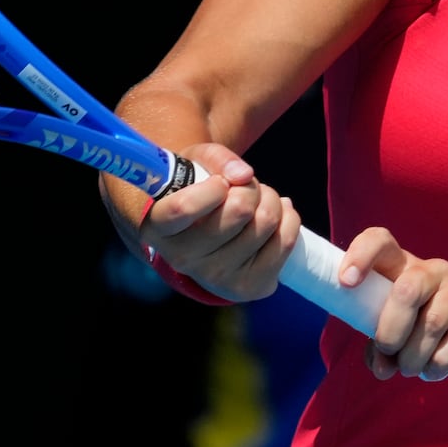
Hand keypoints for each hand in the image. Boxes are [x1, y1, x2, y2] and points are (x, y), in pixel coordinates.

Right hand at [141, 144, 300, 301]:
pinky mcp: (248, 288)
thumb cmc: (195, 189)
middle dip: (250, 188)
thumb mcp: (195, 164)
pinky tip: (274, 217)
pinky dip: (288, 218)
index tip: (220, 182)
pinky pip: (285, 241)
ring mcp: (216, 278)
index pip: (185, 208)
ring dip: (270, 200)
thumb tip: (244, 175)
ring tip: (257, 202)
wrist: (201, 236)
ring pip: (266, 222)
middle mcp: (183, 259)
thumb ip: (216, 159)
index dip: (213, 187)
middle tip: (243, 188)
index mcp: (159, 228)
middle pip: (239, 210)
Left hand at [342, 227, 447, 381]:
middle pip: (407, 289)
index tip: (345, 283)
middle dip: (391, 331)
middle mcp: (434, 269)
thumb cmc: (427, 327)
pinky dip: (439, 365)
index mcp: (403, 267)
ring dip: (414, 357)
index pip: (380, 242)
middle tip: (387, 353)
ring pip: (432, 321)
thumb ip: (381, 346)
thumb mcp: (400, 330)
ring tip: (410, 369)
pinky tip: (433, 371)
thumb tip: (380, 366)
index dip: (360, 256)